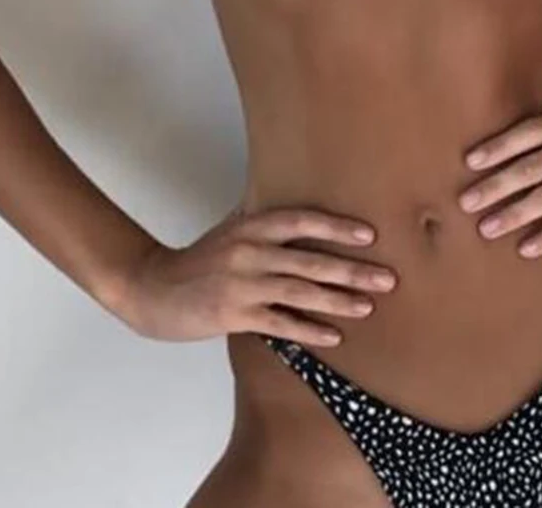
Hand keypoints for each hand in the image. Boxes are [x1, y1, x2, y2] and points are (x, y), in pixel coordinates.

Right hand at [119, 206, 396, 346]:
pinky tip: (334, 337)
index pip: (301, 221)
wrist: (153, 287)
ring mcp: (242, 284)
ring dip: (337, 300)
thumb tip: (301, 203)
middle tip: (388, 278)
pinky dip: (308, 330)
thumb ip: (263, 218)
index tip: (369, 235)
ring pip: (300, 292)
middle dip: (352, 270)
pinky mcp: (235, 314)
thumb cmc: (200, 258)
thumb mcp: (230, 228)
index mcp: (251, 226)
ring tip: (368, 306)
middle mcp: (250, 252)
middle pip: (309, 259)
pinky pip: (279, 323)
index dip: (336, 227)